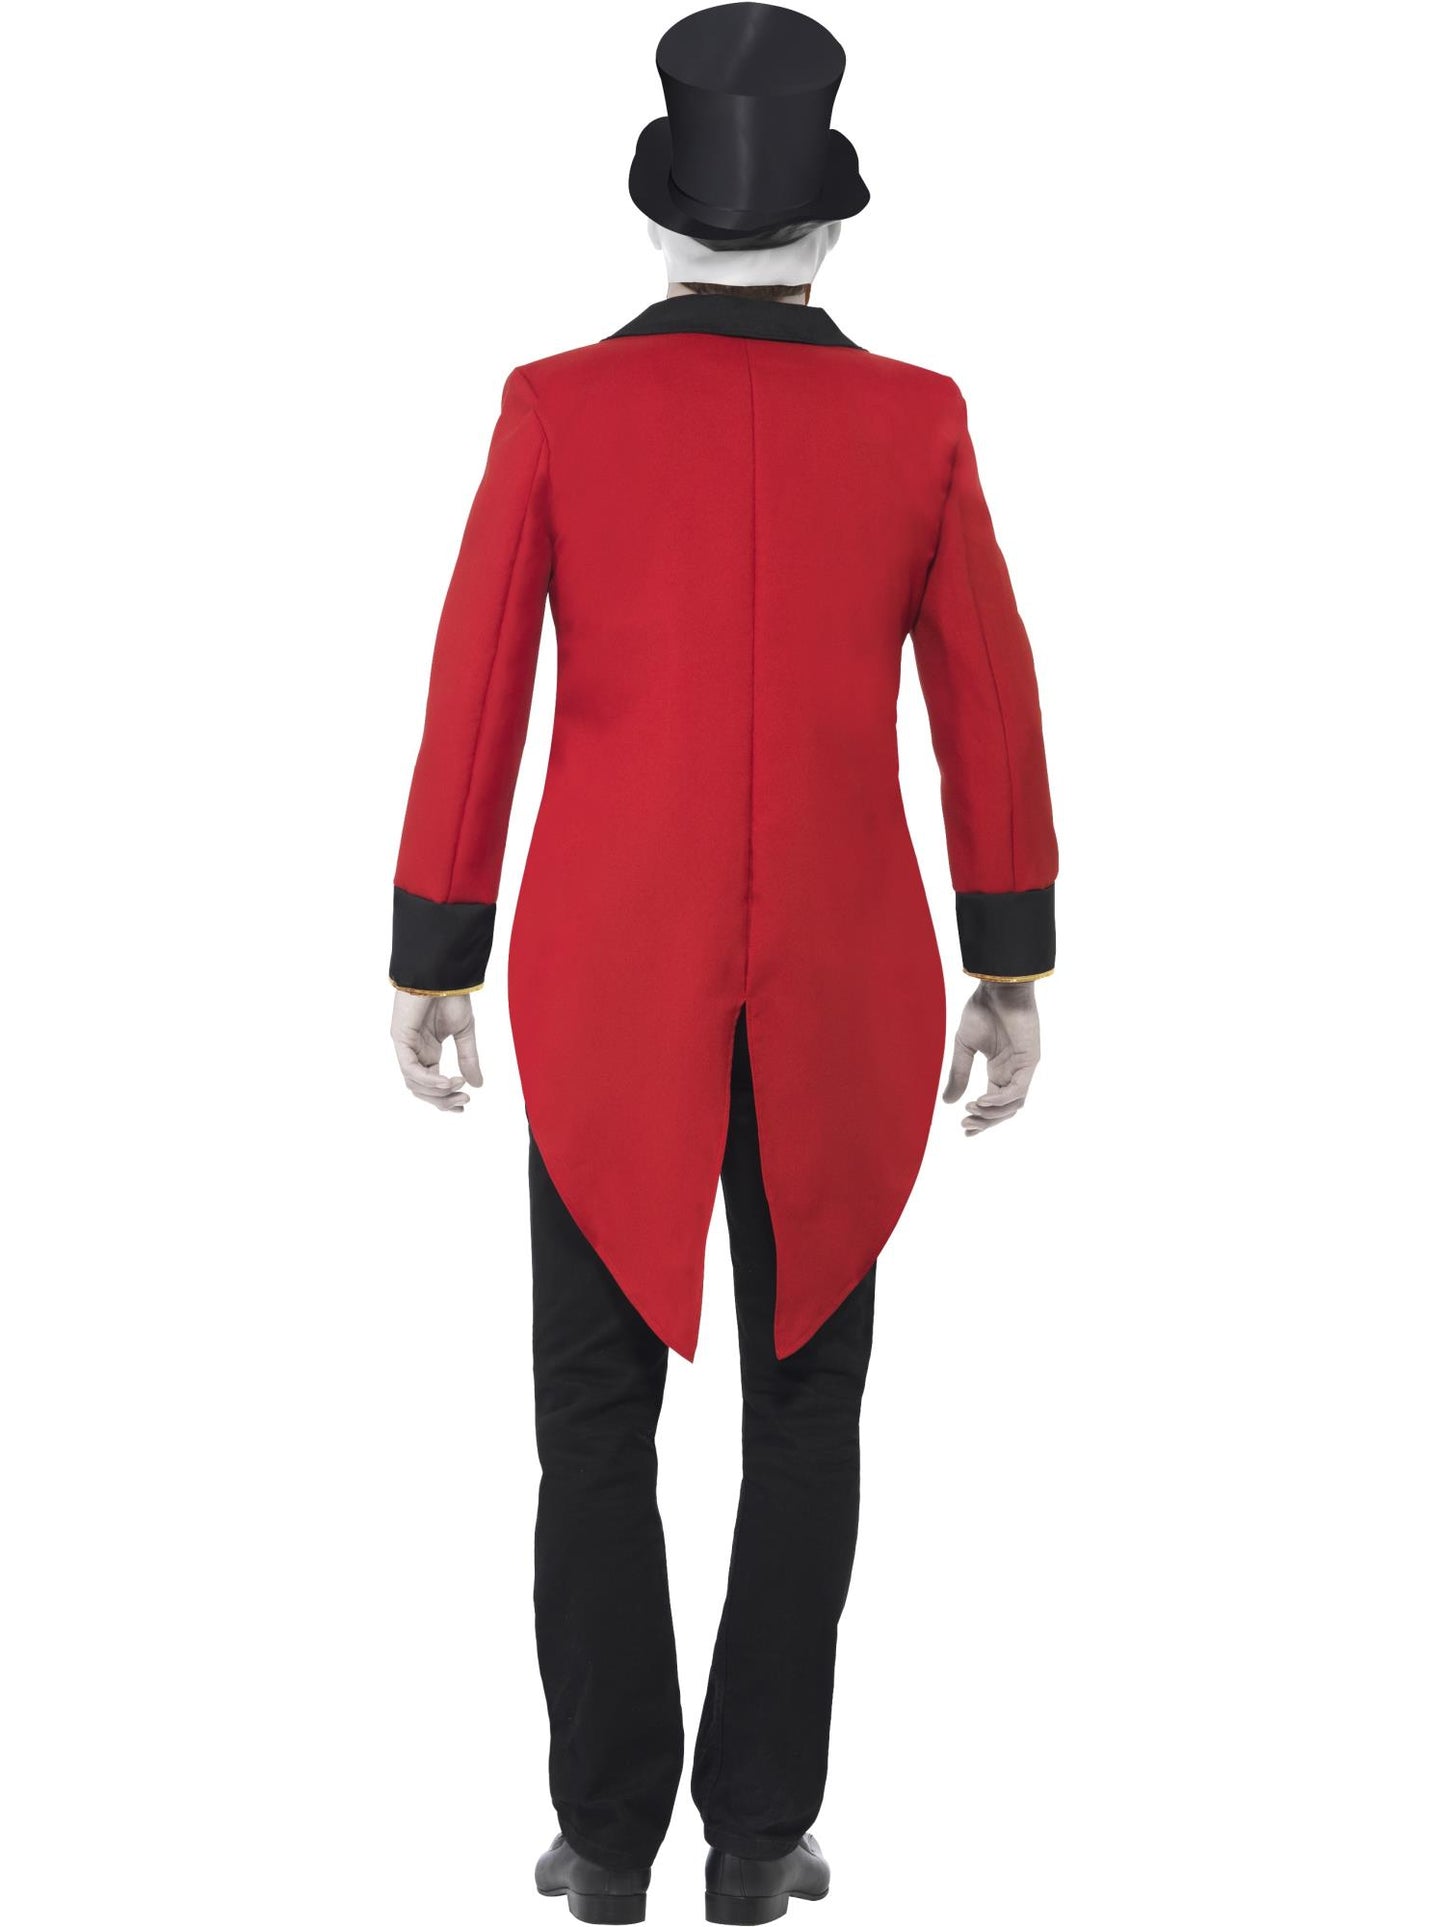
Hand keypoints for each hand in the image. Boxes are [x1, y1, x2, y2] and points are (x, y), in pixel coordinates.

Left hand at [390, 990, 482, 1112]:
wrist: (443, 973)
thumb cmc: (452, 996)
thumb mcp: (465, 1032)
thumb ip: (468, 1058)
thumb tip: (478, 1085)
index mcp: (427, 1051)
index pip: (431, 1084)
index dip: (445, 1099)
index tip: (464, 1106)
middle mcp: (414, 1052)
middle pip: (421, 1089)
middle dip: (442, 1100)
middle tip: (464, 1101)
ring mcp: (405, 1046)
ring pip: (413, 1083)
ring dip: (437, 1092)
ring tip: (458, 1087)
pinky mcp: (400, 1038)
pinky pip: (410, 1069)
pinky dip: (428, 1079)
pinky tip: (447, 1081)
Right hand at [942, 980, 1041, 1136]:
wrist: (998, 987)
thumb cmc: (982, 1010)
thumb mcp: (964, 1047)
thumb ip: (958, 1074)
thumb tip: (948, 1103)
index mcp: (999, 1069)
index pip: (994, 1104)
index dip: (981, 1119)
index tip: (963, 1129)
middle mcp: (1013, 1072)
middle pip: (1005, 1110)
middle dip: (986, 1122)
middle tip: (965, 1125)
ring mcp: (1023, 1068)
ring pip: (1014, 1105)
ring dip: (993, 1114)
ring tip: (971, 1112)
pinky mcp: (1030, 1061)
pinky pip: (1018, 1090)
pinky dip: (1001, 1100)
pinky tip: (982, 1101)